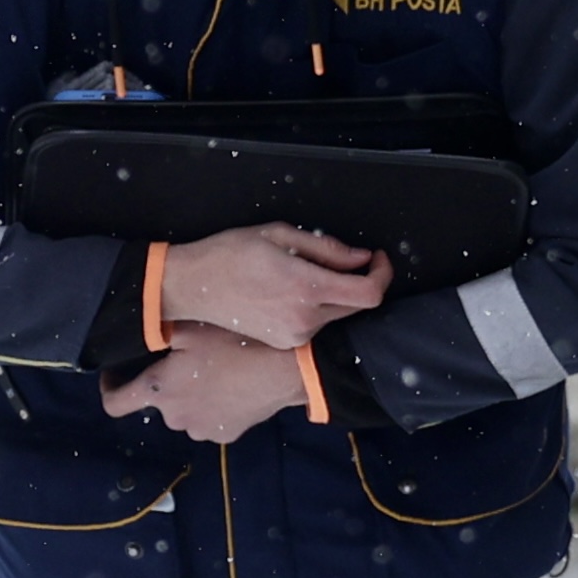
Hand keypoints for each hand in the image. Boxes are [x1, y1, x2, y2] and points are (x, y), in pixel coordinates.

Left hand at [105, 325, 314, 444]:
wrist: (286, 370)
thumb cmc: (237, 343)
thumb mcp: (192, 328)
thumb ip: (159, 333)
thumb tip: (142, 331)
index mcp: (160, 390)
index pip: (114, 404)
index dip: (109, 387)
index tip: (116, 374)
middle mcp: (175, 417)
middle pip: (156, 401)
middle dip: (164, 382)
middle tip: (184, 358)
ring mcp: (201, 430)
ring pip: (183, 410)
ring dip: (189, 395)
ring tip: (212, 370)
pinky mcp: (225, 434)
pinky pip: (207, 419)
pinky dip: (211, 405)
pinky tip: (230, 385)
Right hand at [160, 224, 387, 347]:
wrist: (194, 287)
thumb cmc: (230, 255)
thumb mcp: (280, 235)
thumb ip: (327, 248)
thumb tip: (361, 258)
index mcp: (306, 288)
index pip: (369, 293)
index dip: (382, 274)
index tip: (376, 258)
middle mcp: (306, 319)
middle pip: (357, 306)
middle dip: (359, 281)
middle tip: (347, 259)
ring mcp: (295, 336)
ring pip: (337, 315)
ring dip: (335, 294)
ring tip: (303, 273)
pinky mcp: (286, 343)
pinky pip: (316, 325)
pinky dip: (317, 307)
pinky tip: (291, 292)